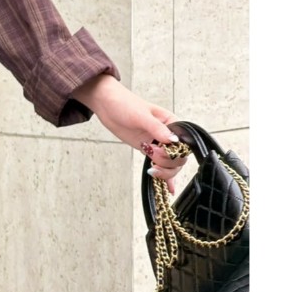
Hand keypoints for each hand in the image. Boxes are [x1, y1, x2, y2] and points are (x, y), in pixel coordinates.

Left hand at [73, 75, 187, 192]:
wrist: (106, 104)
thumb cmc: (124, 103)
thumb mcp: (141, 115)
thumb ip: (157, 128)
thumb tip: (173, 141)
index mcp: (172, 122)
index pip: (184, 144)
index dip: (176, 152)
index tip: (160, 151)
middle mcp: (168, 134)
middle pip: (179, 157)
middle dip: (167, 162)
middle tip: (152, 157)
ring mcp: (158, 143)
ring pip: (170, 164)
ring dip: (164, 171)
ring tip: (153, 169)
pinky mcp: (148, 149)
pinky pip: (160, 165)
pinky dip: (165, 176)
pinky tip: (169, 189)